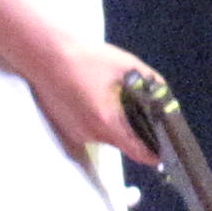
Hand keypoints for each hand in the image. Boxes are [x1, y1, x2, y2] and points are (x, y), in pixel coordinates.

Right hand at [43, 35, 164, 167]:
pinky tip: (95, 99)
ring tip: (113, 99)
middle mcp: (91, 134)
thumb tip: (166, 99)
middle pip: (122, 142)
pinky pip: (90, 130)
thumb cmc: (86, 59)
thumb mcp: (127, 66)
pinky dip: (98, 120)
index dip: (154, 155)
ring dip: (114, 123)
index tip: (165, 154)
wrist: (45, 55)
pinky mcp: (66, 129)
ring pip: (106, 135)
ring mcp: (76, 133)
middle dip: (134, 131)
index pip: (137, 151)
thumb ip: (152, 83)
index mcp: (107, 122)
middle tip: (142, 113)